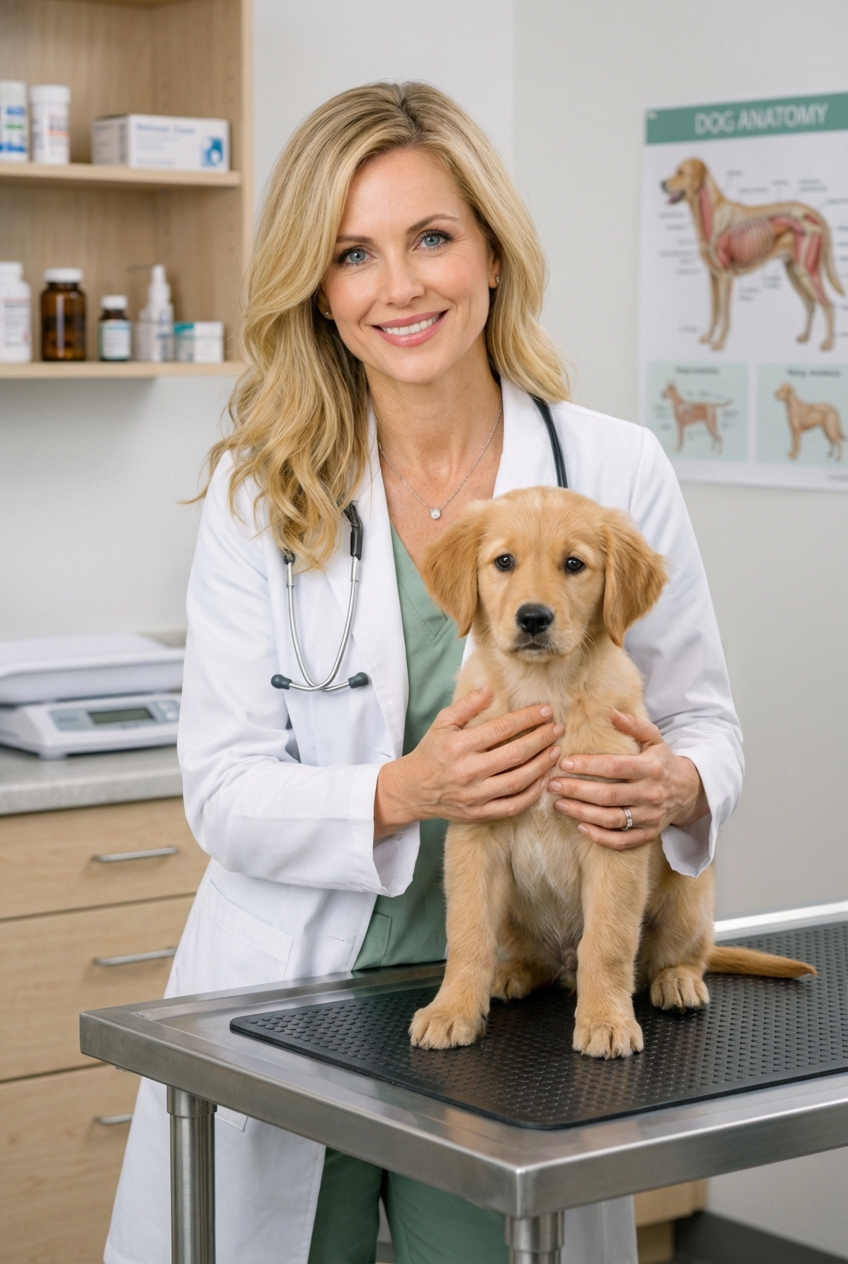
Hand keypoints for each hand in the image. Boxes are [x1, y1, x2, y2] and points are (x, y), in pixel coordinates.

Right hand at [374, 687, 562, 837]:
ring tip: (556, 752)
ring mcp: (475, 795)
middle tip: (557, 729)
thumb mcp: (442, 723)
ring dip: (542, 765)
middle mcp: (468, 771)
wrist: (412, 790)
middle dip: (541, 740)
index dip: (527, 719)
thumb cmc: (431, 752)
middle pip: (515, 754)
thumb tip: (490, 689)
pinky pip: (513, 805)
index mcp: (460, 745)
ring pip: (518, 781)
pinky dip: (532, 793)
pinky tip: (544, 779)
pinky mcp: (479, 813)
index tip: (545, 712)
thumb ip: (467, 706)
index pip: (502, 728)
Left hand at [547, 711, 707, 850]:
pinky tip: (580, 826)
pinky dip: (600, 836)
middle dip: (577, 790)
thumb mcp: (654, 739)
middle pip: (609, 795)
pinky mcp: (648, 835)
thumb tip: (611, 712)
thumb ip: (634, 725)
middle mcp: (651, 793)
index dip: (588, 766)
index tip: (564, 763)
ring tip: (558, 804)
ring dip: (582, 813)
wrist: (688, 792)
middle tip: (553, 785)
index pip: (615, 767)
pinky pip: (621, 841)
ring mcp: (650, 817)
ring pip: (612, 819)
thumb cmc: (662, 761)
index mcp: (652, 768)